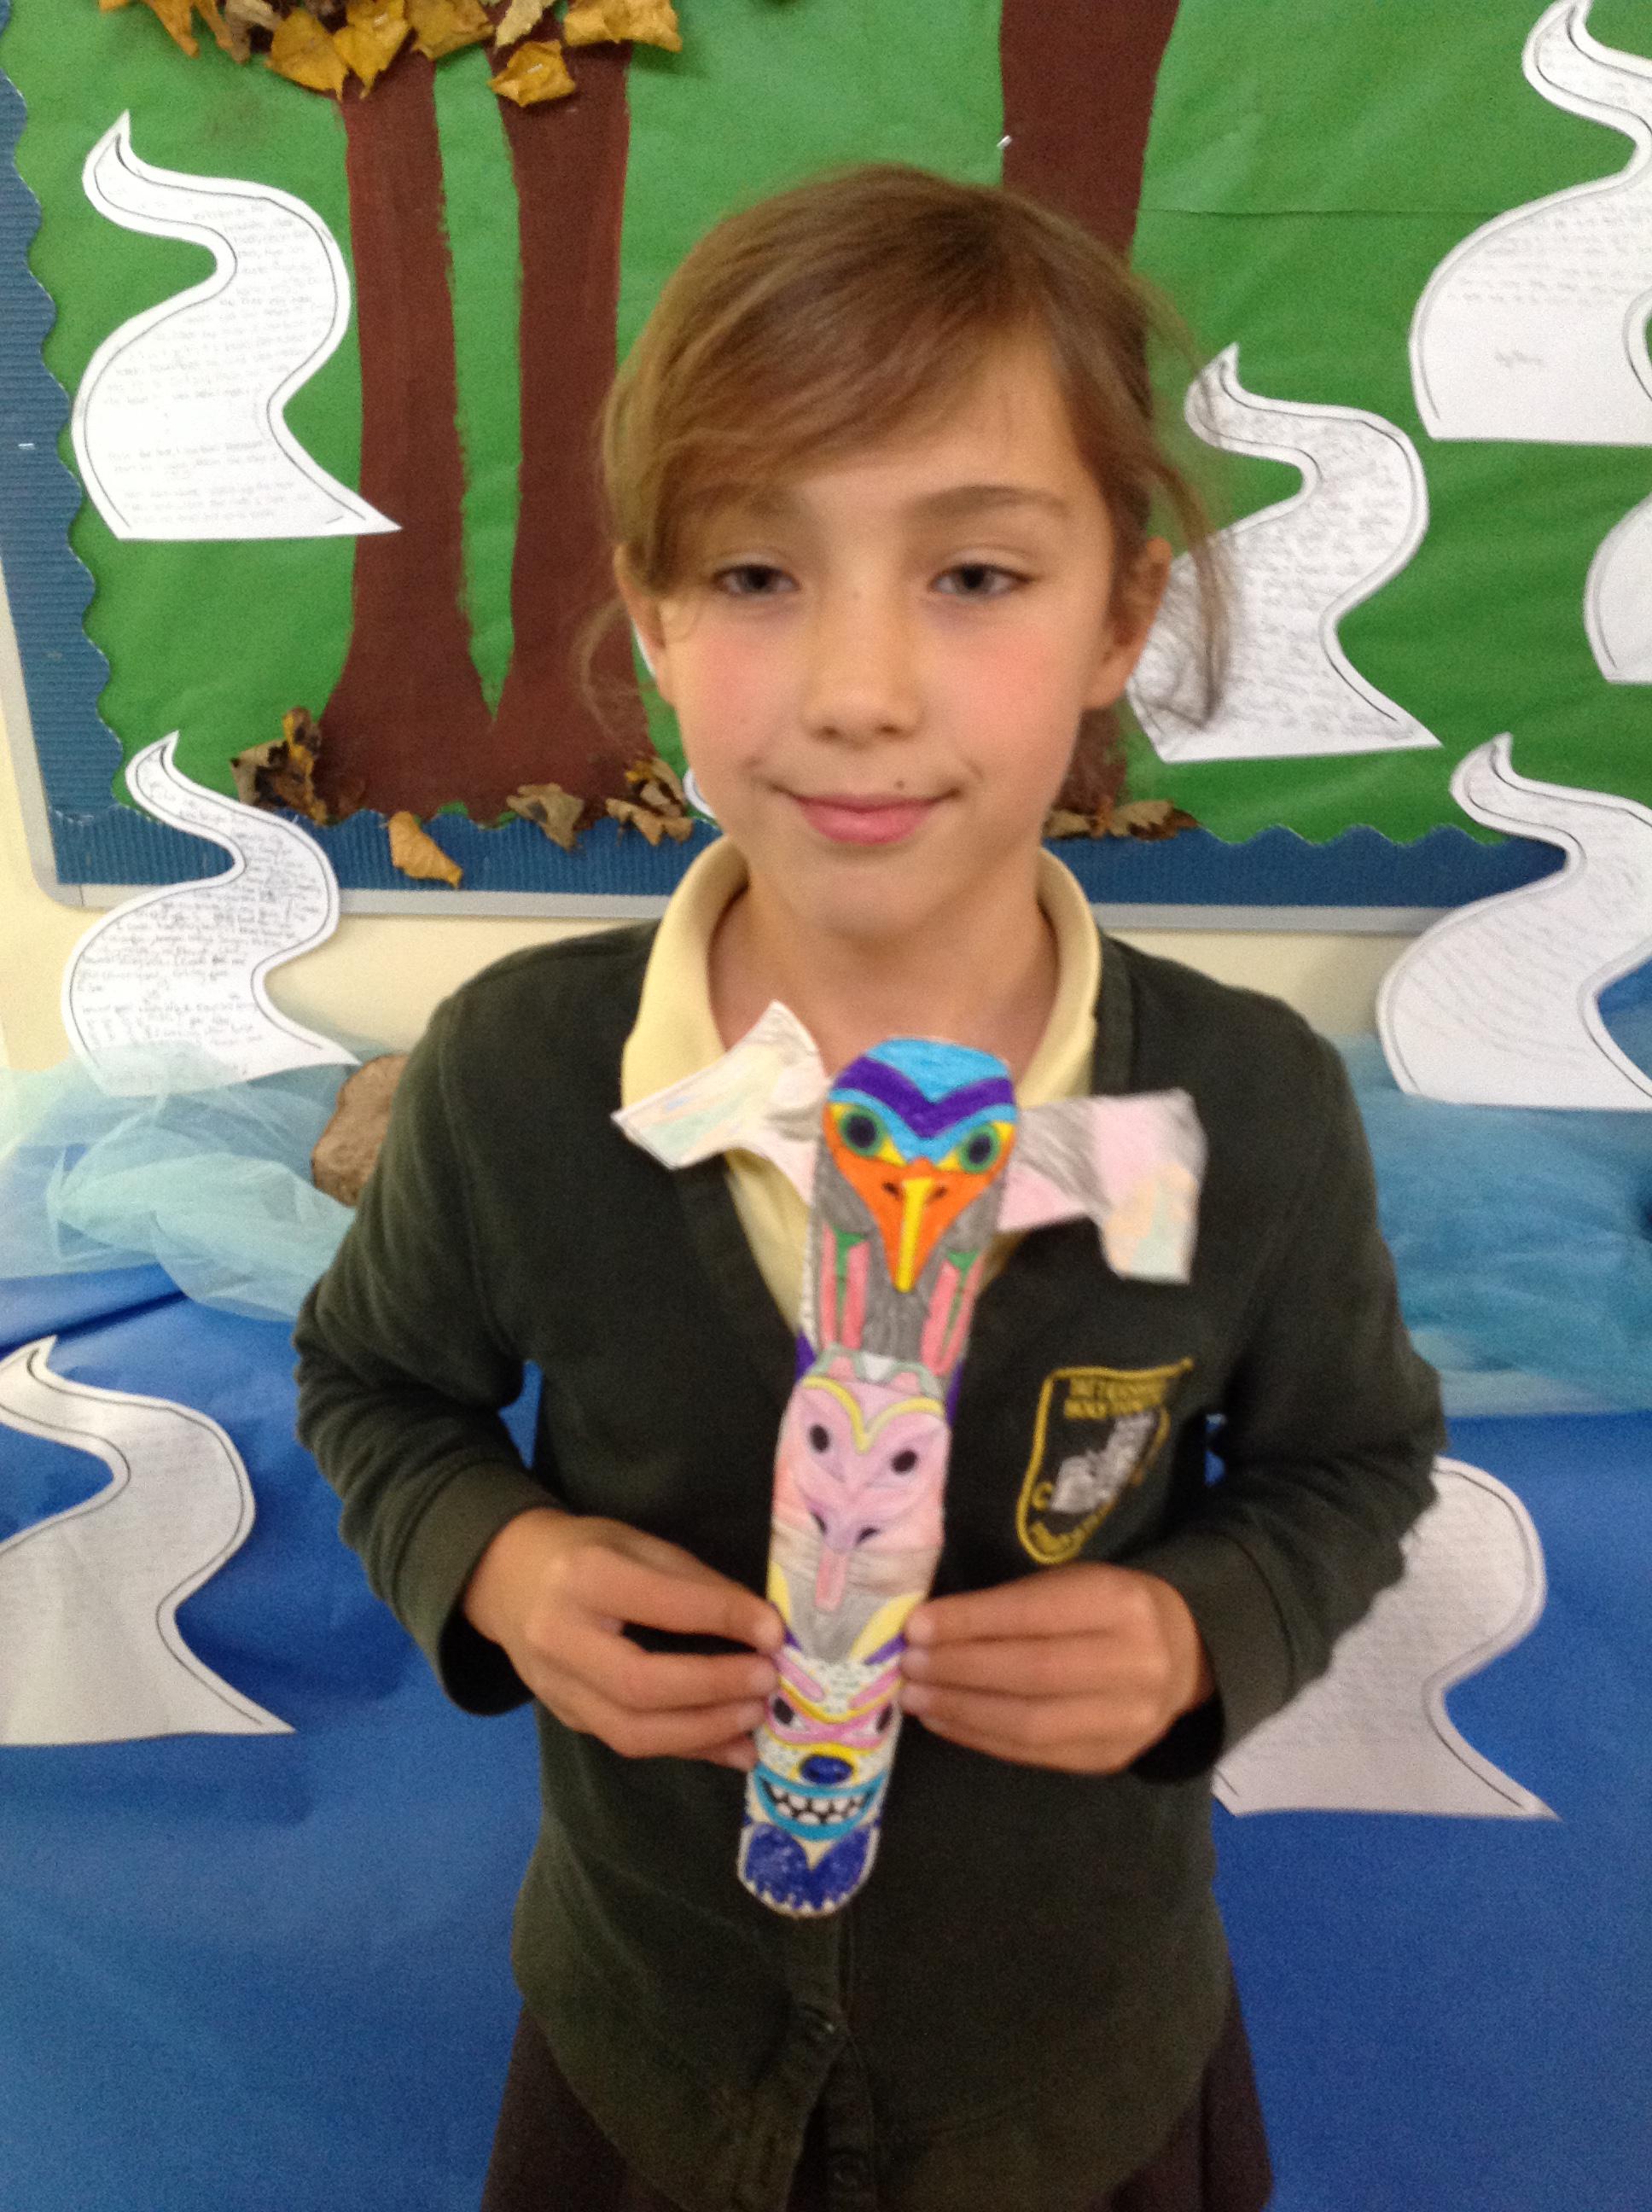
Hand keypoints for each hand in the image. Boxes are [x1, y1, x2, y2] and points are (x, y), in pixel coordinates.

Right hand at [462, 1508, 783, 1769]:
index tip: (774, 1632)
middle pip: (640, 1683)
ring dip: (704, 1732)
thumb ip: (695, 1584)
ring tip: (755, 1720)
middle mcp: (561, 1638)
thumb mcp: (638, 1544)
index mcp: (584, 1577)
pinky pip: (629, 1744)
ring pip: (632, 1732)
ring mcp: (557, 1688)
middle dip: (713, 1688)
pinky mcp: (567, 1718)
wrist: (507, 1579)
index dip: (722, 1619)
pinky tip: (730, 1747)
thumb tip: (762, 1628)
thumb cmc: (586, 1552)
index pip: (660, 1605)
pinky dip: (686, 1749)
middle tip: (766, 1682)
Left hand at [899, 1563, 1214, 1773]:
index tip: (917, 1625)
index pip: (1035, 1614)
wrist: (1183, 1655)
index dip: (971, 1622)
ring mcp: (1127, 1720)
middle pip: (1032, 1672)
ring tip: (916, 1697)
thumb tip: (928, 1626)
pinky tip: (946, 1721)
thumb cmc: (1105, 1608)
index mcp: (1120, 1603)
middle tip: (909, 1664)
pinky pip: (1035, 1754)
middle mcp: (1133, 1664)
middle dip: (959, 1669)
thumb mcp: (1072, 1583)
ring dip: (962, 1710)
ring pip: (1031, 1722)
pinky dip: (981, 1737)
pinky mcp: (1110, 1757)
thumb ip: (1012, 1602)